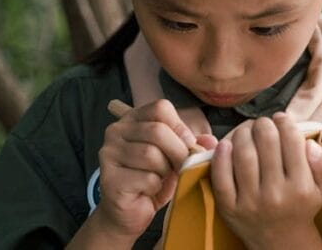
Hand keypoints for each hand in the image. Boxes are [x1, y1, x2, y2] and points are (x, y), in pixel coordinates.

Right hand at [90, 99, 199, 240]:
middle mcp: (116, 132)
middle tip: (182, 167)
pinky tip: (149, 191)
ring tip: (161, 179)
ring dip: (165, 171)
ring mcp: (109, 154)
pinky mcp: (110, 178)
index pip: (160, 108)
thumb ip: (191, 145)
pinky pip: (146, 178)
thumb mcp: (174, 158)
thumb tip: (212, 141)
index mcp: (132, 119)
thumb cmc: (151, 181)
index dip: (180, 127)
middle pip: (157, 131)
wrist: (128, 213)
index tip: (187, 145)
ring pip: (151, 155)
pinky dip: (156, 187)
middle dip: (178, 151)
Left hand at [210, 112, 321, 248]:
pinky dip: (221, 156)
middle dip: (264, 123)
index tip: (281, 118)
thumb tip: (310, 144)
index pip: (292, 141)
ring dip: (242, 132)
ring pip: (243, 154)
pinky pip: (221, 176)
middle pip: (266, 141)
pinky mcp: (229, 208)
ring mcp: (250, 202)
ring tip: (247, 130)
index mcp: (301, 187)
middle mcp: (276, 194)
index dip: (285, 122)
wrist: (281, 242)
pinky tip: (226, 144)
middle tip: (263, 123)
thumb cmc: (300, 207)